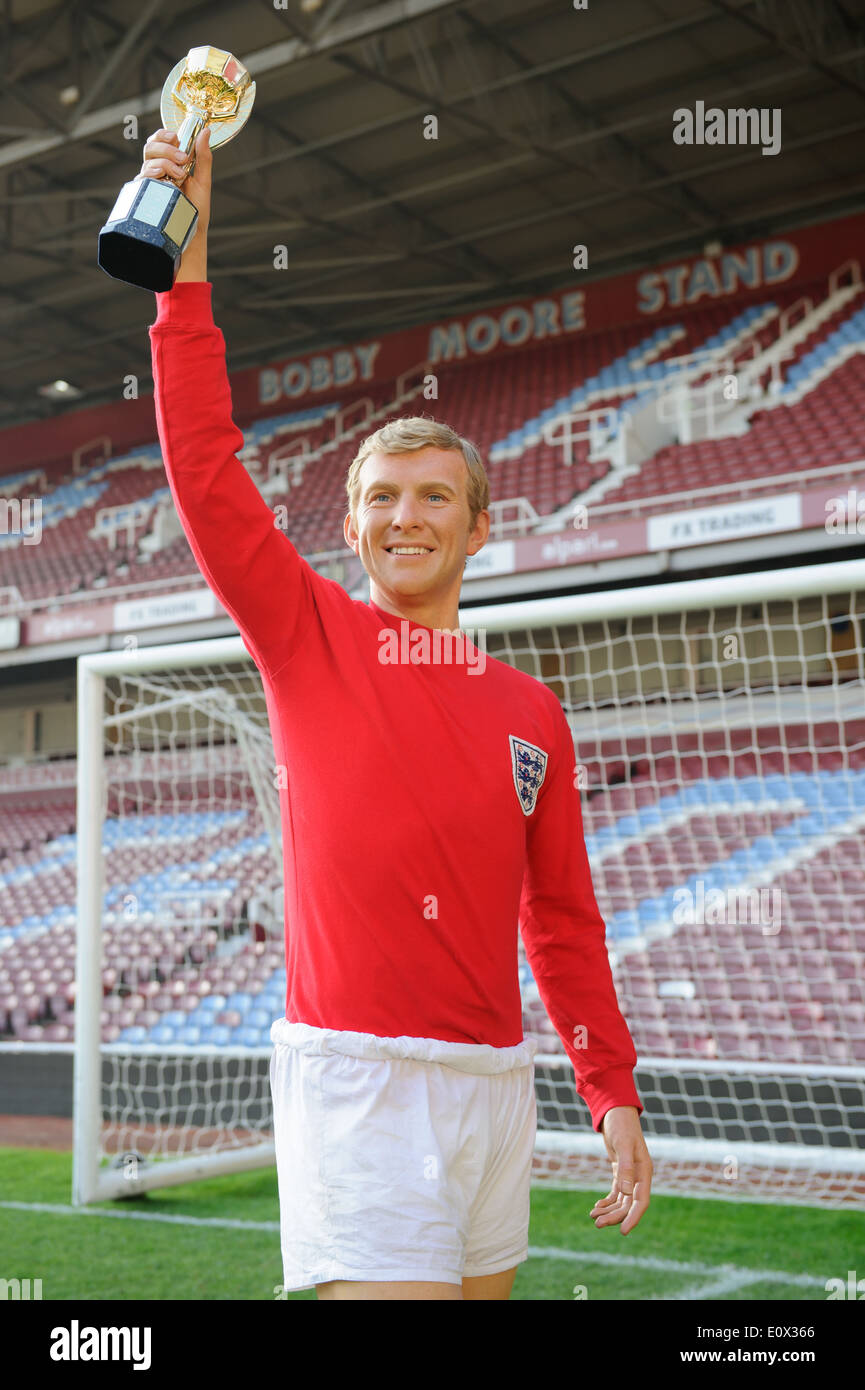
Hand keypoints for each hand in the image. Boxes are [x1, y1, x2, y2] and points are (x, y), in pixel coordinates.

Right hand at [139, 126, 212, 244]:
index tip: (175, 137)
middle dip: (166, 149)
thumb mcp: (203, 180)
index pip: (158, 141)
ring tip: (180, 176)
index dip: (163, 135)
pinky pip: (142, 178)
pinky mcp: (146, 194)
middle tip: (183, 159)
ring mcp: (151, 182)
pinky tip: (164, 179)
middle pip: (150, 147)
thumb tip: (206, 132)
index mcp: (169, 163)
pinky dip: (153, 174)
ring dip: (164, 162)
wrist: (192, 230)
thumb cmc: (197, 208)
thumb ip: (203, 156)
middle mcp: (157, 170)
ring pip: (147, 161)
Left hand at [590, 1105, 651, 1234]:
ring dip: (609, 1210)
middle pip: (629, 1204)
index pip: (641, 1201)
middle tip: (597, 1224)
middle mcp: (639, 1176)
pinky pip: (616, 1192)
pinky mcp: (620, 1172)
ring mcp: (630, 1175)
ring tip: (593, 1217)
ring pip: (622, 1200)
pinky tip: (597, 1206)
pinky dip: (607, 1201)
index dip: (633, 1218)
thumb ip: (626, 1168)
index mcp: (644, 1172)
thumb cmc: (621, 1126)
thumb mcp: (623, 1145)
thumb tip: (626, 1193)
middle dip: (614, 1216)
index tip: (622, 1231)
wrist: (616, 1112)